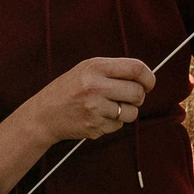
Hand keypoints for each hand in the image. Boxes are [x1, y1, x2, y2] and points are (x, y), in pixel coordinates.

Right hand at [0, 55, 155, 193]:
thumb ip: (114, 70)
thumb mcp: (87, 70)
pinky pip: (119, 125)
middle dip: (139, 97)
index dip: (149, 77)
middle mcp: (95, 87)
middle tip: (129, 97)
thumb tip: (146, 78)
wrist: (44, 114)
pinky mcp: (95, 127)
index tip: (149, 83)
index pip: (136, 68)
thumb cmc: (70, 89)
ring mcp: (94, 109)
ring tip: (110, 107)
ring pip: (131, 112)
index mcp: (95, 67)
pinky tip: (98, 117)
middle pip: (137, 93)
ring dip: (127, 111)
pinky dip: (113, 122)